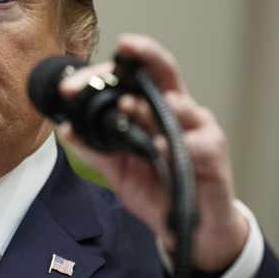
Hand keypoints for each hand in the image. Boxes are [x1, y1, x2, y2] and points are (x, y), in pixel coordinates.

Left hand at [58, 33, 248, 271]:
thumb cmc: (159, 189)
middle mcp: (179, 112)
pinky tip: (157, 146)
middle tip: (123, 48)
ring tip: (126, 107)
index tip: (71, 84)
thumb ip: (95, 147)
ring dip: (149, 106)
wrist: (192, 229)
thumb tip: (64, 127)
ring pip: (178, 105)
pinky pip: (194, 143)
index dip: (103, 74)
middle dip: (145, 55)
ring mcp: (199, 129)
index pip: (132, 77)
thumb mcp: (119, 168)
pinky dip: (173, 143)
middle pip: (164, 71)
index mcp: (155, 109)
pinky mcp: (214, 154)